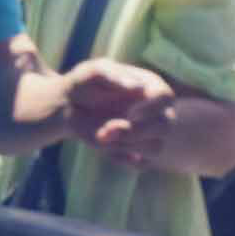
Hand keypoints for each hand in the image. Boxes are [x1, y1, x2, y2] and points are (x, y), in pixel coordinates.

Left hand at [61, 56, 180, 166]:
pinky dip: (122, 159)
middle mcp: (155, 111)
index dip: (151, 107)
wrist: (69, 106)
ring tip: (100, 136)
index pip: (165, 97)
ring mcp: (148, 133)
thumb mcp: (93, 72)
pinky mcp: (137, 151)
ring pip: (155, 148)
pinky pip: (141, 164)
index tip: (129, 112)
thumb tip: (138, 88)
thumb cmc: (84, 83)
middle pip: (164, 126)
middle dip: (134, 132)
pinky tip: (104, 146)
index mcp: (150, 86)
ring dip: (126, 145)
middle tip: (104, 131)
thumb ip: (114, 76)